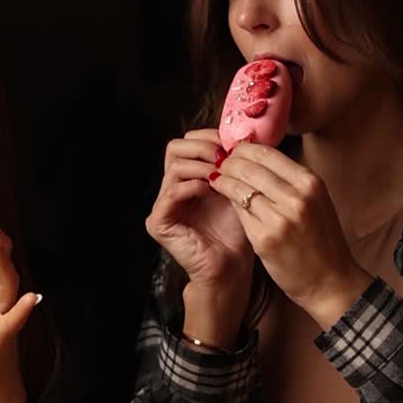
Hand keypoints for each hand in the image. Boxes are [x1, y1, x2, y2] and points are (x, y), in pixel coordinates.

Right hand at [146, 129, 251, 284]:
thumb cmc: (237, 232)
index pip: (187, 143)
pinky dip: (193, 186)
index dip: (208, 137)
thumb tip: (244, 136)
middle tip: (225, 156)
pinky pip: (172, 193)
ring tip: (222, 175)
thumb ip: (233, 165)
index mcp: (186, 179)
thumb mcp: (237, 190)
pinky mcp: (158, 222)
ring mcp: (162, 206)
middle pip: (175, 148)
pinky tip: (211, 190)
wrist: (231, 267)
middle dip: (203, 147)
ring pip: (175, 167)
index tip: (232, 143)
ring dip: (202, 167)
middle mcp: (170, 188)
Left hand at [209, 143, 372, 327]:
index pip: (266, 153)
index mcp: (310, 183)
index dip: (243, 149)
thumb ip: (289, 180)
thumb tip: (256, 157)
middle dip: (228, 162)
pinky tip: (220, 197)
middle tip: (218, 164)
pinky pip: (238, 211)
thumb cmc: (320, 240)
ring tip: (215, 178)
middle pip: (249, 166)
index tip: (232, 151)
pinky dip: (226, 200)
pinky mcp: (265, 239)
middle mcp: (297, 197)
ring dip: (222, 179)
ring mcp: (280, 218)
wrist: (330, 281)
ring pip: (239, 187)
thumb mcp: (314, 201)